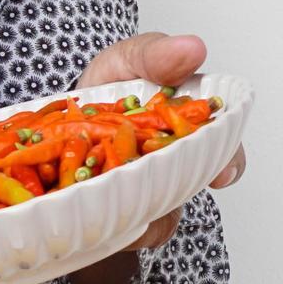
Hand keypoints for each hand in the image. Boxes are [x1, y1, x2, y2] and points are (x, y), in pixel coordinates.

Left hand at [65, 31, 243, 283]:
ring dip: (137, 213)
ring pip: (158, 219)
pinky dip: (104, 224)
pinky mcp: (115, 220)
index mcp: (188, 133)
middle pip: (190, 192)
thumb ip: (156, 56)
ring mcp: (146, 198)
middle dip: (178, 194)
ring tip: (107, 199)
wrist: (54, 123)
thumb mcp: (125, 62)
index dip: (228, 161)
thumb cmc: (104, 92)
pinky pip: (121, 234)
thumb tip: (194, 48)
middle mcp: (174, 170)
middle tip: (155, 196)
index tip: (223, 173)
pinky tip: (83, 211)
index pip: (223, 150)